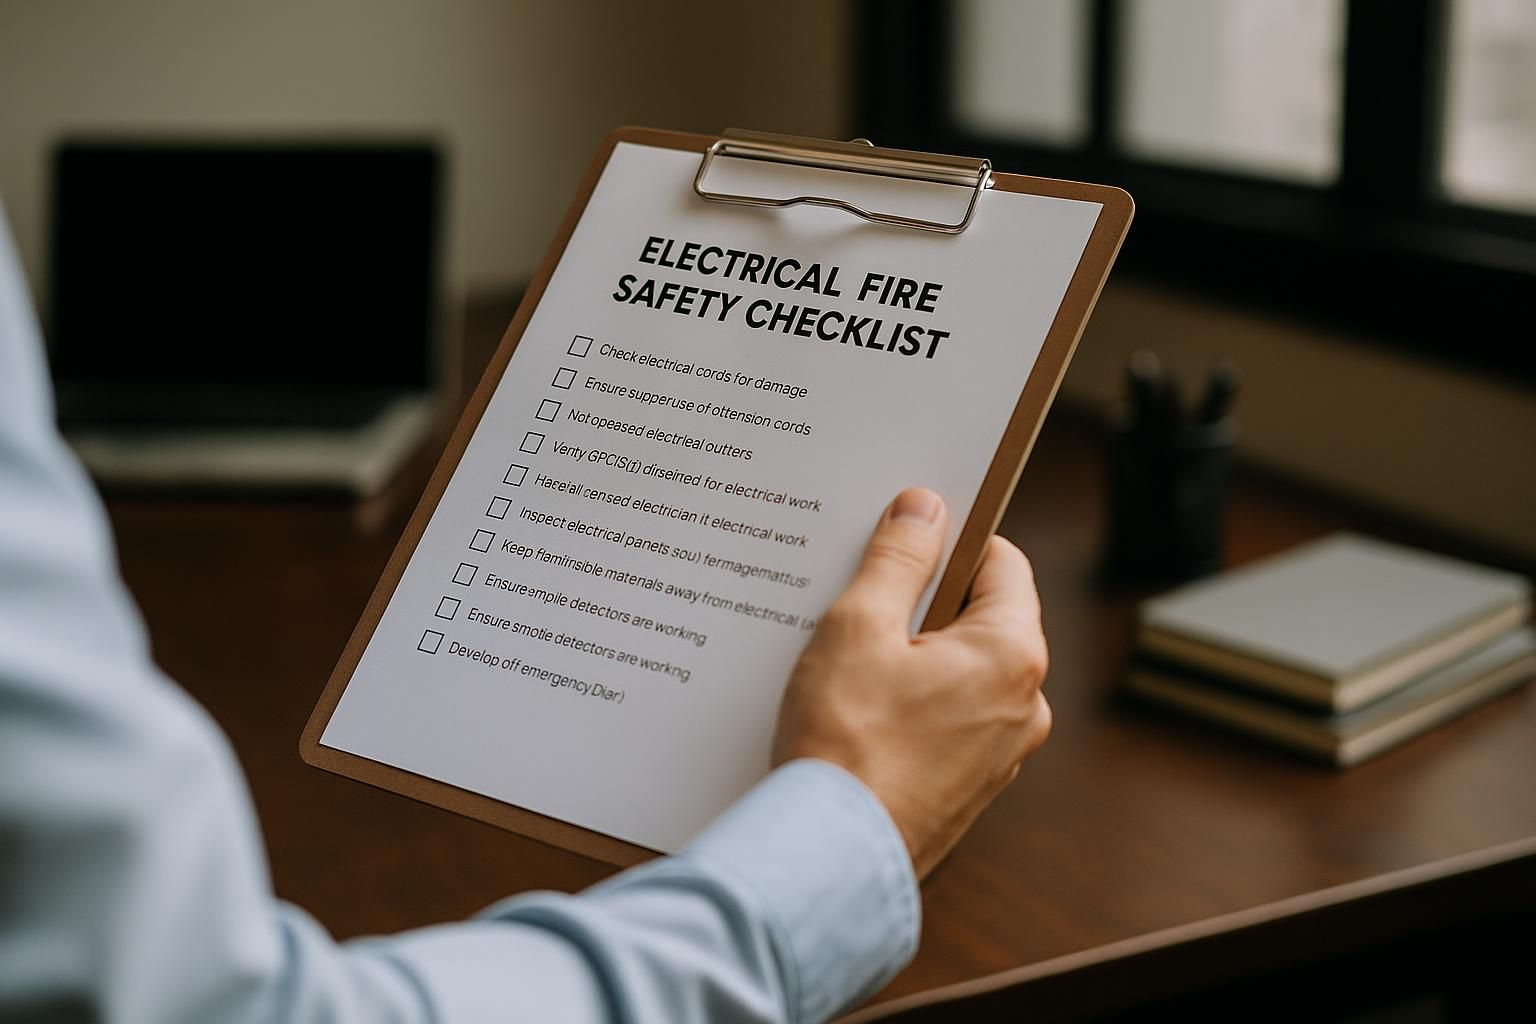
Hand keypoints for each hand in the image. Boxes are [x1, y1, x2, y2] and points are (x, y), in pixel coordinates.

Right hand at [772, 487, 1050, 879]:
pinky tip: (855, 706)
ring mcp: (1000, 754)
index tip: (904, 532)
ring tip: (846, 654)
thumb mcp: (858, 627)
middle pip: (979, 617)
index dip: (951, 538)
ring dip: (911, 653)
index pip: (1001, 562)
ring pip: (960, 672)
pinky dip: (910, 702)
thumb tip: (925, 507)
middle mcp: (1024, 705)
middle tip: (860, 593)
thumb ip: (897, 558)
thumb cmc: (844, 742)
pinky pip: (947, 720)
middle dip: (922, 598)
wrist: (827, 859)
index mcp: (1012, 655)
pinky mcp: (968, 790)